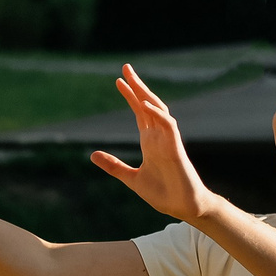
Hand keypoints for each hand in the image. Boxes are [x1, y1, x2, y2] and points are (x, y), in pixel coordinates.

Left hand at [90, 66, 216, 221]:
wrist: (183, 208)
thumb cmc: (163, 193)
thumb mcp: (131, 179)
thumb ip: (114, 166)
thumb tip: (92, 155)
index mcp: (150, 142)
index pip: (140, 112)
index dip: (130, 96)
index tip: (118, 81)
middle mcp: (159, 137)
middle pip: (148, 104)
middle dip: (137, 86)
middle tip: (125, 67)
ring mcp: (168, 141)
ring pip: (158, 110)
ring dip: (146, 93)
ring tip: (132, 78)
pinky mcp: (176, 148)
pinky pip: (168, 125)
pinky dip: (157, 114)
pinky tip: (145, 104)